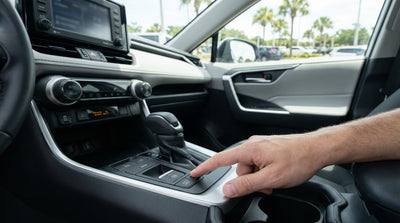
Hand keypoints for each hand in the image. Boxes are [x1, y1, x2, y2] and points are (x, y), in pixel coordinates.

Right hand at [190, 134, 324, 197]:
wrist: (316, 149)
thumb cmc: (298, 159)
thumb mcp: (271, 178)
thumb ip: (247, 184)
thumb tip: (228, 189)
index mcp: (249, 149)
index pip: (220, 159)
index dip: (205, 167)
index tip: (195, 173)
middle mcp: (253, 144)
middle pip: (238, 169)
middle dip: (249, 181)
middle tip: (267, 185)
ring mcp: (261, 146)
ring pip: (250, 168)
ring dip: (259, 178)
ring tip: (275, 180)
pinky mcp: (268, 148)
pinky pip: (258, 163)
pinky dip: (264, 172)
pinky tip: (277, 174)